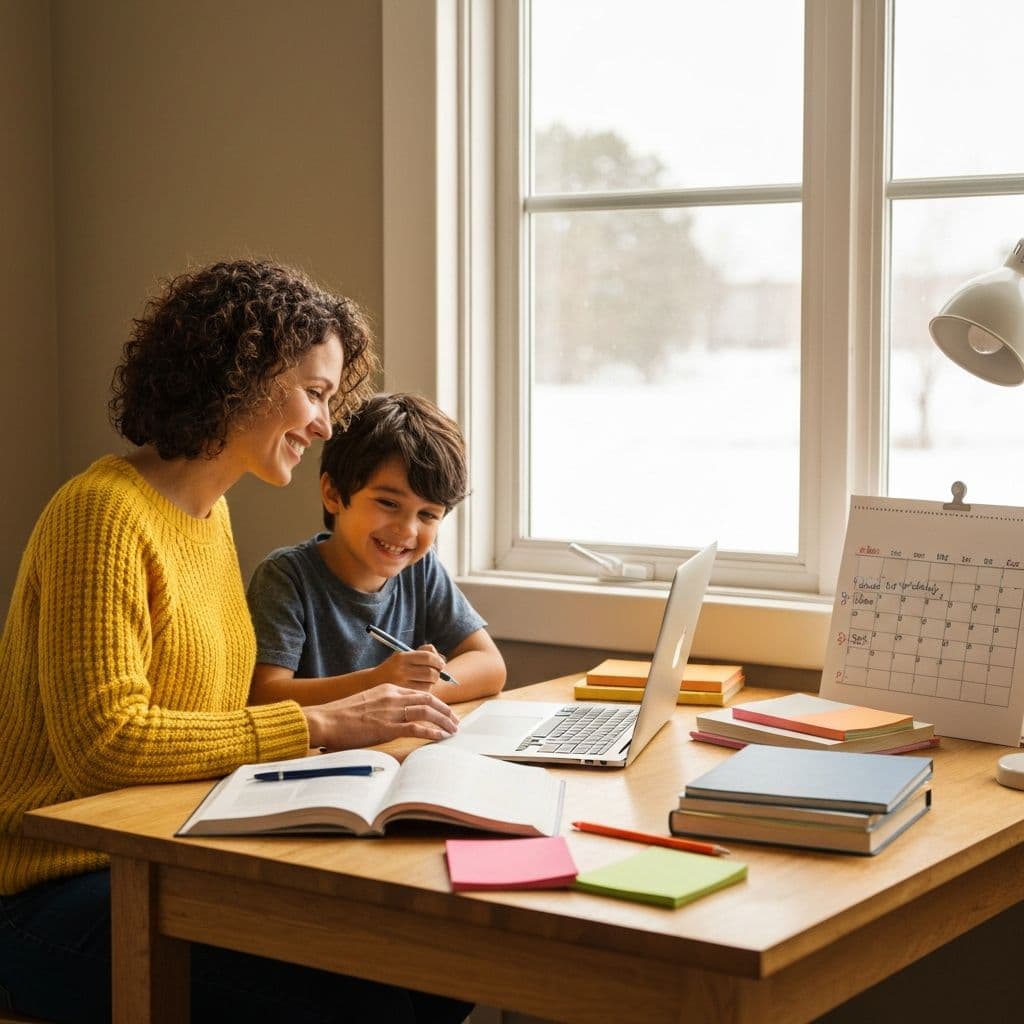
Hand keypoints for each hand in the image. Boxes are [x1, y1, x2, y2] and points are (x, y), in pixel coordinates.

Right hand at [303, 684, 459, 749]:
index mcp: (387, 689)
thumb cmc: (340, 716)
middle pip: (427, 699)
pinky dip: (431, 732)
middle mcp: (392, 696)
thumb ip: (382, 707)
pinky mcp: (386, 727)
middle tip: (455, 720)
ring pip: (426, 712)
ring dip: (443, 721)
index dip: (434, 702)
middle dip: (444, 710)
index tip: (444, 710)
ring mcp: (390, 711)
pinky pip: (415, 728)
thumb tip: (392, 719)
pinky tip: (440, 737)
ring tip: (453, 729)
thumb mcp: (366, 704)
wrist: (325, 719)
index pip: (418, 693)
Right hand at [373, 645, 448, 690]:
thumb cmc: (392, 669)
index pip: (428, 656)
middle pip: (431, 672)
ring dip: (432, 682)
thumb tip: (442, 659)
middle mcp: (401, 670)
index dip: (438, 660)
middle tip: (435, 674)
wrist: (370, 684)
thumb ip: (422, 654)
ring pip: (429, 684)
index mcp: (402, 657)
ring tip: (426, 681)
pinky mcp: (403, 696)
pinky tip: (420, 689)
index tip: (441, 664)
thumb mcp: (402, 656)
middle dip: (437, 673)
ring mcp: (401, 684)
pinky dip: (426, 690)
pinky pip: (423, 693)